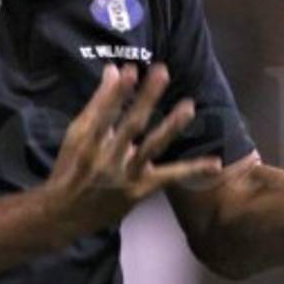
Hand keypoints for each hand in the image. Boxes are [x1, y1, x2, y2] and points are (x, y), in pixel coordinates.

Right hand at [47, 63, 221, 237]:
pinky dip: (193, 170)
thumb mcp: (76, 136)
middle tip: (162, 72)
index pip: (103, 112)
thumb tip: (114, 69)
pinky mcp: (141, 189)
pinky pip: (170, 177)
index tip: (129, 69)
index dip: (116, 92)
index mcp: (87, 142)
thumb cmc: (71, 168)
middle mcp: (107, 159)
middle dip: (146, 98)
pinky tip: (216, 164)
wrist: (66, 214)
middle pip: (130, 125)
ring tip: (189, 107)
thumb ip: (97, 103)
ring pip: (151, 147)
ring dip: (171, 126)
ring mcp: (126, 175)